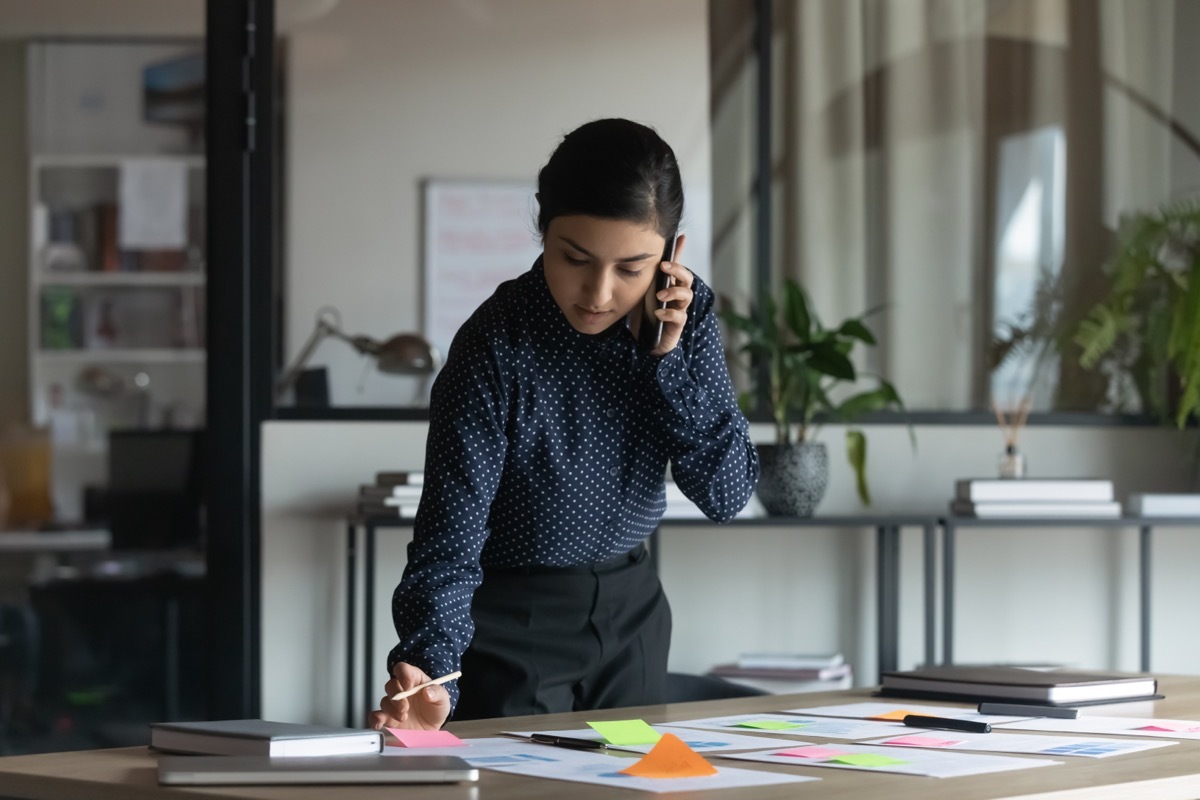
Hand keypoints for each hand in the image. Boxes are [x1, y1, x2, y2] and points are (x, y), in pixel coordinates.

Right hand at [367, 662, 451, 730]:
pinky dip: (375, 719)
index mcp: (414, 680)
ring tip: (403, 717)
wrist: (432, 729)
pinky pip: (376, 716)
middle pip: (391, 685)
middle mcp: (401, 690)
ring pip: (385, 701)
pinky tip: (379, 723)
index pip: (403, 670)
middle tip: (405, 707)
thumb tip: (427, 692)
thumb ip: (437, 693)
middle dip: (397, 695)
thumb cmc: (436, 709)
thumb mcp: (443, 700)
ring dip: (391, 709)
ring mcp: (394, 705)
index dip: (403, 675)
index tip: (408, 686)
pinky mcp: (388, 719)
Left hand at [651, 234, 693, 356]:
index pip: (677, 266)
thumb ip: (643, 277)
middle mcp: (677, 296)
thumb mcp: (640, 292)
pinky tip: (658, 312)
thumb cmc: (644, 315)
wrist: (644, 342)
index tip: (680, 237)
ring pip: (687, 295)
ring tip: (659, 295)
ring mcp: (679, 310)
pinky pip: (679, 316)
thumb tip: (638, 256)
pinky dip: (669, 313)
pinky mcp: (677, 325)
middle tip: (664, 268)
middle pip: (686, 278)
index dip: (680, 252)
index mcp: (669, 286)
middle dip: (677, 270)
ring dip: (674, 291)